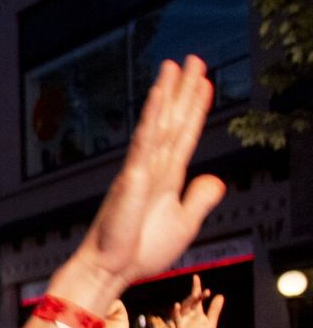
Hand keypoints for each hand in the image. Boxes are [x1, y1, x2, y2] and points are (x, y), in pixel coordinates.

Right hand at [74, 57, 225, 290]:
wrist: (112, 269)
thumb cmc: (139, 252)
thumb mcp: (184, 223)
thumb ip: (199, 199)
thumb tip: (215, 178)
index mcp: (166, 179)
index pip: (185, 136)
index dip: (195, 109)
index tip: (203, 83)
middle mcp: (153, 167)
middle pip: (173, 121)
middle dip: (184, 90)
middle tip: (192, 59)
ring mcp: (142, 169)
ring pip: (160, 123)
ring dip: (169, 92)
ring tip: (177, 64)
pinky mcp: (132, 176)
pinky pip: (145, 140)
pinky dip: (153, 115)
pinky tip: (159, 94)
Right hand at [169, 276, 223, 327]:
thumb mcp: (211, 322)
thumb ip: (215, 310)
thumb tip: (220, 295)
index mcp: (198, 310)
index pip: (198, 297)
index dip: (197, 287)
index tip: (199, 281)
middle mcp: (189, 312)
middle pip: (191, 300)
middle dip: (196, 294)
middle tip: (203, 291)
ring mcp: (183, 317)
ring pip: (185, 306)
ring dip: (189, 300)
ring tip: (195, 294)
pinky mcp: (179, 324)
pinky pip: (176, 316)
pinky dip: (176, 311)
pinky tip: (177, 305)